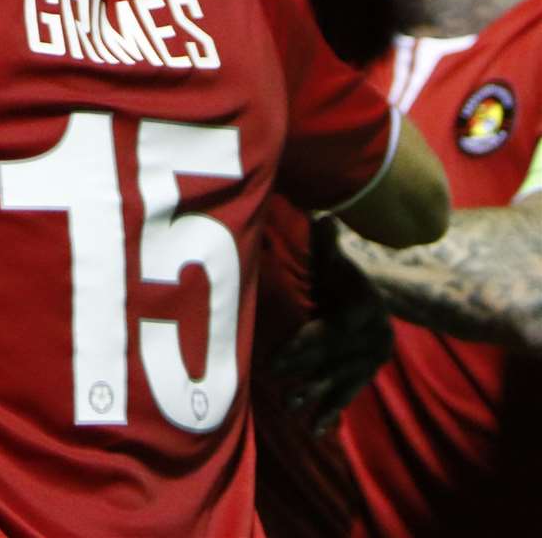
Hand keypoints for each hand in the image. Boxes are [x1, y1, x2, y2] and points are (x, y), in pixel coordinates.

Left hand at [270, 226, 394, 434]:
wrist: (369, 295)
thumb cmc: (338, 273)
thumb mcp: (334, 257)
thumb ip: (327, 242)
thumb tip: (323, 217)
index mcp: (365, 308)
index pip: (329, 333)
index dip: (301, 346)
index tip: (274, 357)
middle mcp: (376, 337)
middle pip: (332, 358)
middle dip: (301, 371)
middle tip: (271, 382)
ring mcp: (373, 359)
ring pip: (340, 380)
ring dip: (315, 395)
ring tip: (289, 407)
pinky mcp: (367, 375)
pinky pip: (350, 394)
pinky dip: (333, 412)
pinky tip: (317, 431)